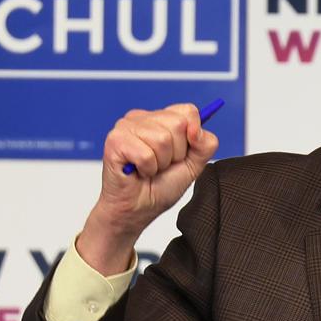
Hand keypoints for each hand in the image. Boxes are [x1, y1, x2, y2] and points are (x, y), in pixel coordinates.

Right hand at [78, 104, 219, 274]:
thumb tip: (196, 129)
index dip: (193, 134)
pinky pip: (146, 154)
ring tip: (149, 169)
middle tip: (161, 165)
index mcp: (160, 120)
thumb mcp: (193, 165)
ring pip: (162, 139)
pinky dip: (148, 169)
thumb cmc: (160, 187)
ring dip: (161, 163)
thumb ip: (205, 145)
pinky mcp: (115, 140)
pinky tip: (138, 171)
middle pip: (178, 124)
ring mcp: (126, 126)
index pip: (187, 111)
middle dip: (176, 153)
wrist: (138, 209)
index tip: (183, 154)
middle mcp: (142, 118)